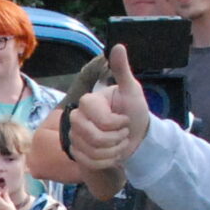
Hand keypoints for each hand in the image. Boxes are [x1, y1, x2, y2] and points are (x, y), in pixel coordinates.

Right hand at [68, 45, 152, 174]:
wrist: (135, 134)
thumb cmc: (133, 110)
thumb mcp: (131, 90)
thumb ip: (122, 70)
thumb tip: (118, 45)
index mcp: (87, 102)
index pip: (101, 120)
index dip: (118, 124)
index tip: (125, 119)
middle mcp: (76, 118)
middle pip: (94, 138)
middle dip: (116, 139)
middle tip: (123, 132)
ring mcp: (74, 136)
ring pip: (93, 153)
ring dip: (114, 151)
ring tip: (119, 142)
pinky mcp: (76, 153)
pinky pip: (90, 163)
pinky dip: (107, 161)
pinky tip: (113, 154)